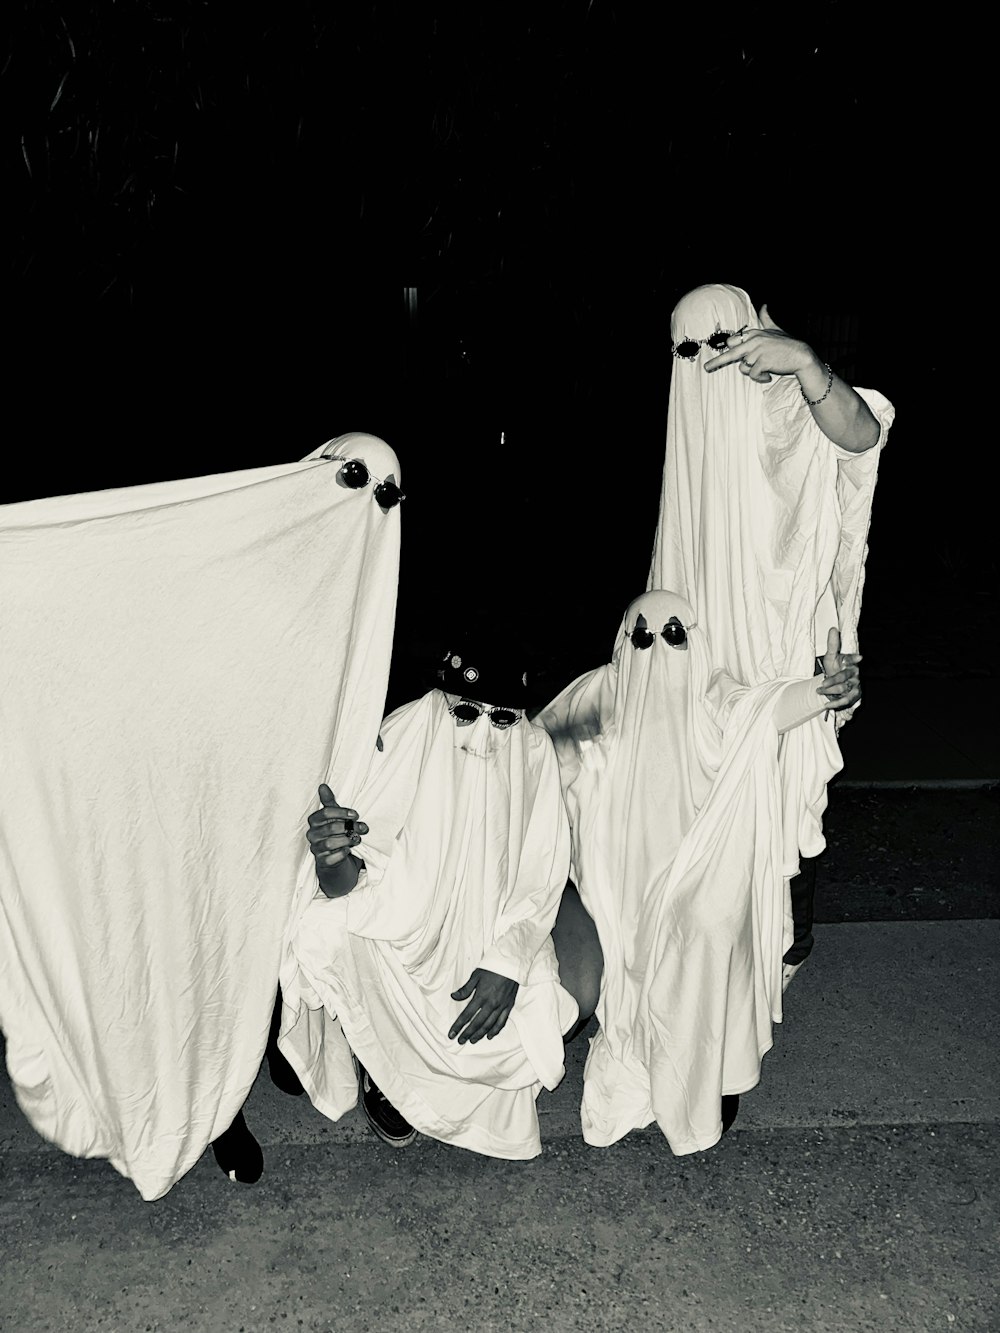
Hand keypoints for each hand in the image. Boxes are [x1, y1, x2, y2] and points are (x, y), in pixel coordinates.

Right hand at [306, 783, 366, 873]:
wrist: (333, 855)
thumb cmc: (335, 832)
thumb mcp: (334, 816)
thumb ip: (329, 802)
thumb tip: (322, 786)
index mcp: (314, 821)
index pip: (325, 813)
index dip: (342, 813)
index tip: (355, 815)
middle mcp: (312, 834)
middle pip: (330, 828)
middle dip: (350, 827)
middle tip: (363, 828)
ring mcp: (316, 848)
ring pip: (330, 843)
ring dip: (347, 840)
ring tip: (357, 839)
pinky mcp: (321, 862)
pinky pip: (331, 858)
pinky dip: (341, 854)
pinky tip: (348, 850)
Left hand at [448, 969, 518, 1043]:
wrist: (511, 963)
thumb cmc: (492, 967)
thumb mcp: (476, 976)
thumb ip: (465, 989)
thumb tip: (453, 997)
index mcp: (481, 996)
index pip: (467, 1015)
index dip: (458, 1026)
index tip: (452, 1034)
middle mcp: (491, 1004)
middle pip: (477, 1023)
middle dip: (467, 1033)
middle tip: (460, 1040)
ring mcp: (501, 1006)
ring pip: (489, 1025)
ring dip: (480, 1034)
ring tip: (472, 1040)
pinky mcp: (509, 1006)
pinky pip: (502, 1022)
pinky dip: (495, 1030)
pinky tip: (490, 1035)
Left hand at [703, 304, 820, 384]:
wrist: (800, 355)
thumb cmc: (787, 344)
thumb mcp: (775, 329)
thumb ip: (766, 318)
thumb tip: (764, 305)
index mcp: (754, 334)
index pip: (733, 341)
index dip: (728, 349)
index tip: (719, 354)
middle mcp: (753, 341)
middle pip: (730, 353)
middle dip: (717, 362)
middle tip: (706, 368)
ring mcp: (757, 352)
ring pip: (744, 368)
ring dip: (754, 372)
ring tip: (766, 369)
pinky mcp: (762, 362)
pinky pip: (753, 375)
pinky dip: (760, 378)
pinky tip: (769, 375)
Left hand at [816, 627, 861, 710]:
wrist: (834, 685)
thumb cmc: (834, 668)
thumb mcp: (831, 657)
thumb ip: (832, 644)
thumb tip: (833, 629)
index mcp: (850, 662)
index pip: (852, 659)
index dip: (854, 658)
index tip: (859, 657)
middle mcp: (854, 673)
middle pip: (845, 676)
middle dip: (833, 680)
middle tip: (822, 683)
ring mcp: (855, 685)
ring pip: (844, 688)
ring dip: (830, 691)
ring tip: (819, 691)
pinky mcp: (854, 696)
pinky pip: (846, 700)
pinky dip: (836, 703)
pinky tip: (826, 704)